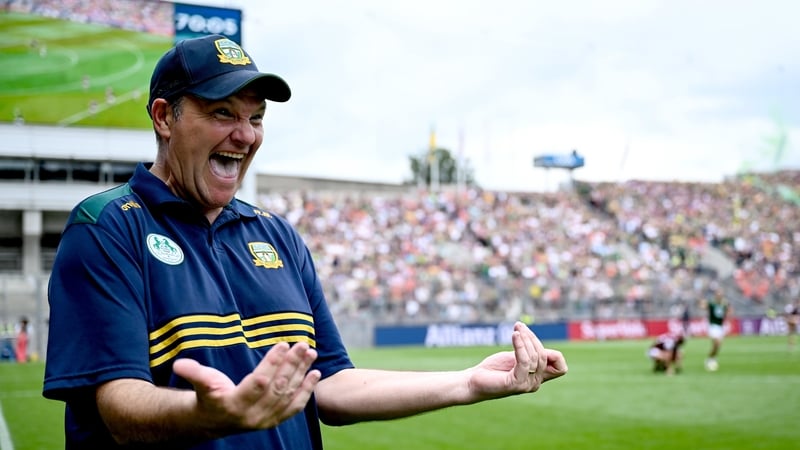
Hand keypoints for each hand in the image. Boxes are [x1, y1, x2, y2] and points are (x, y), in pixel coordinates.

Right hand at [173, 341, 321, 430]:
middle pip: (278, 387)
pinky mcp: (276, 420)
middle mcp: (253, 416)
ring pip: (288, 395)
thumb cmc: (208, 396)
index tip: (283, 344)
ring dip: (302, 373)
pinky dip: (307, 391)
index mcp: (235, 405)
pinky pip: (295, 407)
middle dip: (291, 365)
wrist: (214, 421)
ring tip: (311, 353)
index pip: (259, 382)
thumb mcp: (201, 384)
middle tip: (302, 344)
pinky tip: (315, 374)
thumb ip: (194, 373)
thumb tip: (180, 364)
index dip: (272, 363)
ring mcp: (266, 420)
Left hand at [469, 322, 566, 397]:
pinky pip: (524, 362)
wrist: (473, 381)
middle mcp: (535, 383)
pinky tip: (514, 335)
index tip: (533, 340)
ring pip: (535, 357)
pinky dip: (520, 346)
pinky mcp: (515, 383)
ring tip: (515, 330)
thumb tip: (544, 348)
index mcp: (538, 377)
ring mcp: (526, 384)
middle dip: (532, 338)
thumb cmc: (493, 369)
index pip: (561, 368)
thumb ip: (530, 353)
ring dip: (525, 339)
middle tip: (518, 326)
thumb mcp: (516, 358)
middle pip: (544, 356)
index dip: (555, 355)